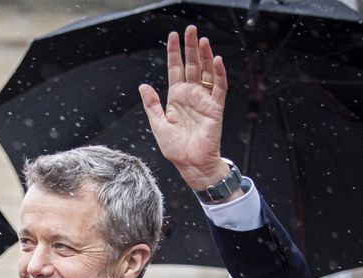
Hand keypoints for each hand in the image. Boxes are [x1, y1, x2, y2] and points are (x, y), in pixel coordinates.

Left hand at [139, 25, 229, 190]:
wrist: (191, 163)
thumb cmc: (176, 148)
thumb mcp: (158, 124)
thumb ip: (152, 105)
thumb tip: (143, 86)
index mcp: (176, 98)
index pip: (175, 69)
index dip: (174, 53)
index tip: (173, 37)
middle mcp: (191, 95)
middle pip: (191, 65)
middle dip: (191, 47)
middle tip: (191, 30)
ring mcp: (204, 100)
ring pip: (206, 72)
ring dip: (205, 56)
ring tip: (203, 40)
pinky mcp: (215, 107)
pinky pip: (219, 87)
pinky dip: (219, 73)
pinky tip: (217, 61)